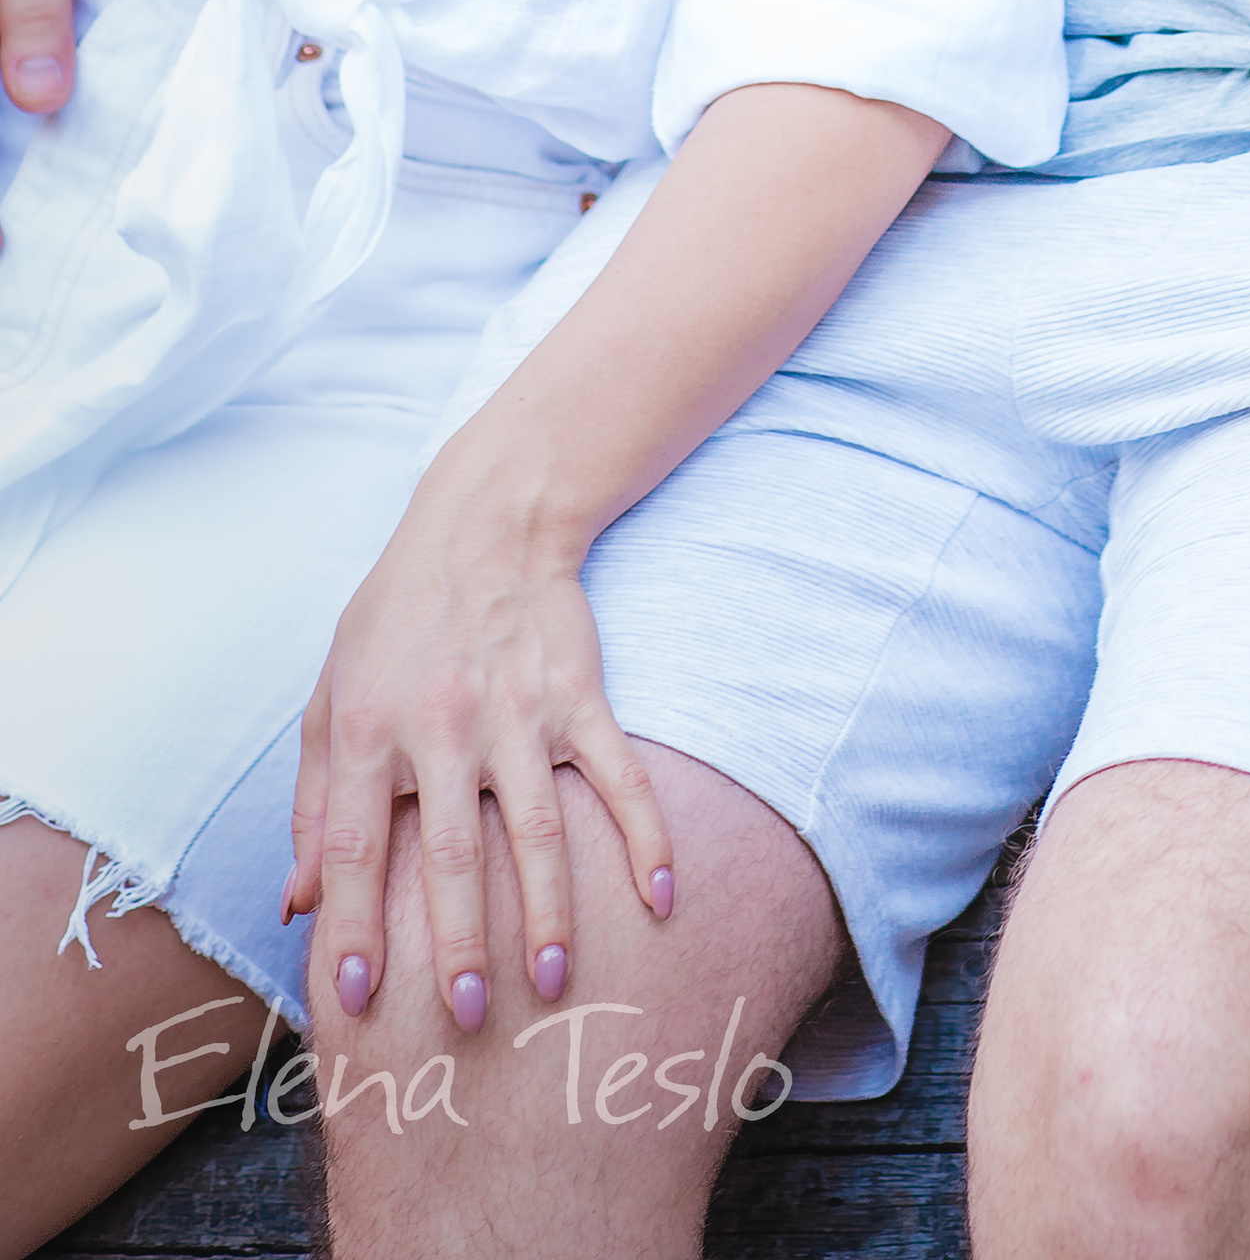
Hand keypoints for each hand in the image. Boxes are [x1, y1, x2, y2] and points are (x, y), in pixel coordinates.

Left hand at [289, 468, 674, 1031]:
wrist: (488, 522)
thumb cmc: (396, 618)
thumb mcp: (330, 695)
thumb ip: (314, 801)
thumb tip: (300, 903)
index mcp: (371, 728)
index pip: (357, 847)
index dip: (355, 925)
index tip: (359, 996)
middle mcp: (445, 724)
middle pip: (454, 854)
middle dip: (461, 943)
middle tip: (468, 1014)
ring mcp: (520, 711)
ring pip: (538, 828)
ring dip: (547, 910)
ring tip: (552, 980)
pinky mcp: (580, 696)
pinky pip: (619, 776)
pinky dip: (646, 836)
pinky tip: (661, 897)